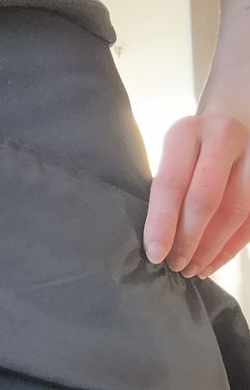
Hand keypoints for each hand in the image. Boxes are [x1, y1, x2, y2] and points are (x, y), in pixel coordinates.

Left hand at [142, 112, 249, 278]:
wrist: (233, 120)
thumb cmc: (190, 149)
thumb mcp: (170, 156)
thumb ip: (164, 190)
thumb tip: (154, 243)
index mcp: (186, 133)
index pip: (171, 184)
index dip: (162, 224)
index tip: (155, 254)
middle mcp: (223, 137)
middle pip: (205, 198)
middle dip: (188, 240)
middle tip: (175, 265)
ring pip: (235, 210)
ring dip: (211, 248)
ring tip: (192, 269)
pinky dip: (231, 246)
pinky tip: (212, 263)